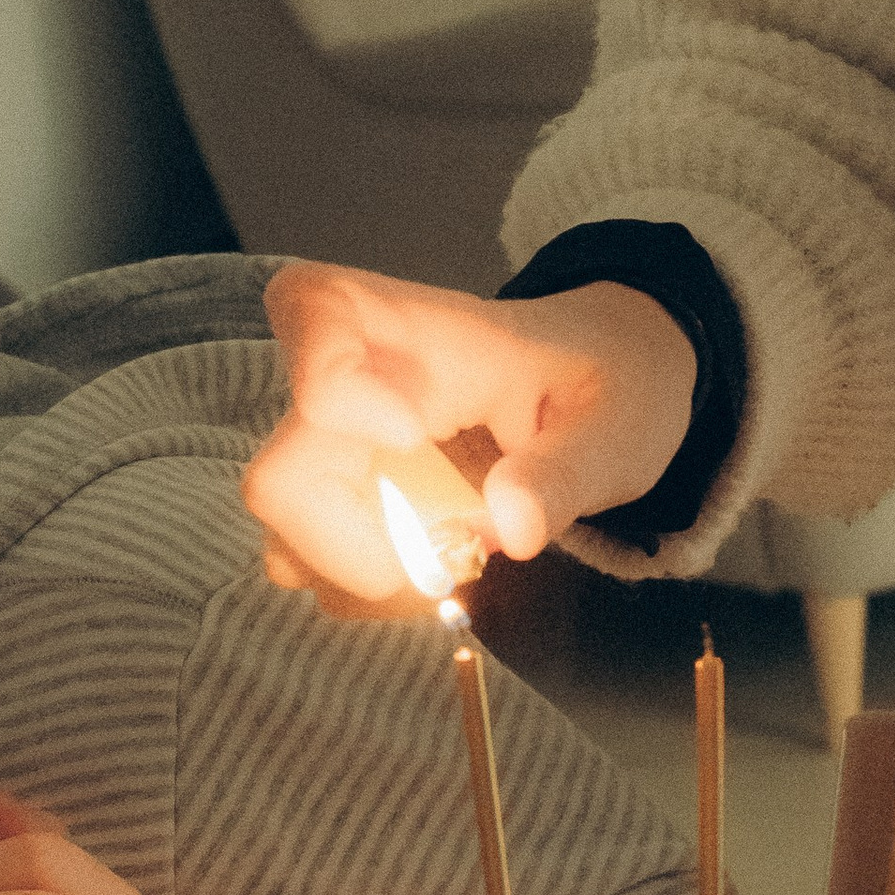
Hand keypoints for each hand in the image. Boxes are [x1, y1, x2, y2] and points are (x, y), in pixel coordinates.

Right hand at [244, 262, 697, 597]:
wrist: (601, 382)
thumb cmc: (604, 383)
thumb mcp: (614, 424)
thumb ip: (564, 474)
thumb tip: (509, 529)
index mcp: (415, 325)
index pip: (312, 310)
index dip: (332, 390)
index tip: (410, 437)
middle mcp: (349, 377)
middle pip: (281, 474)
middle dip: (357, 548)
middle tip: (451, 560)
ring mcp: (329, 440)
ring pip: (287, 533)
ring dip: (366, 575)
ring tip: (456, 564)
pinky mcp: (329, 491)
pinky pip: (306, 558)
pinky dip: (364, 585)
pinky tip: (431, 569)